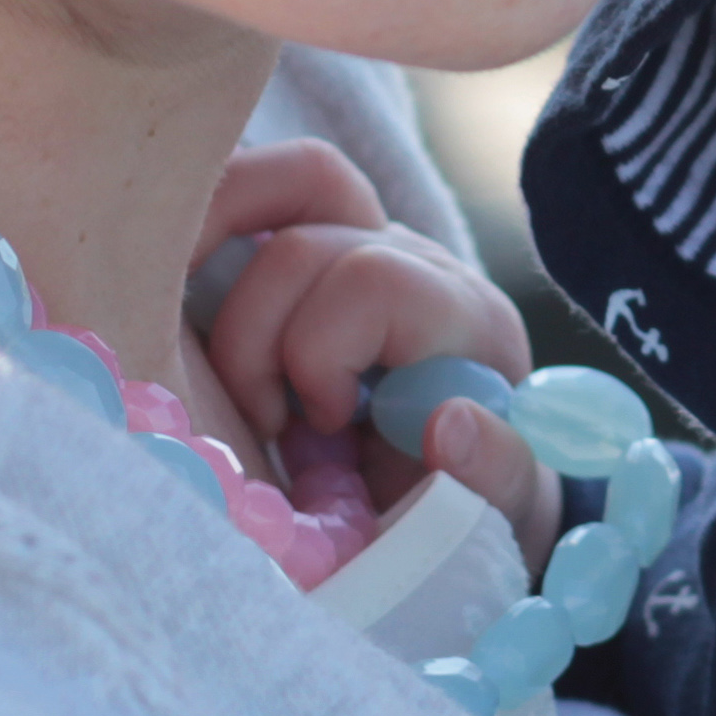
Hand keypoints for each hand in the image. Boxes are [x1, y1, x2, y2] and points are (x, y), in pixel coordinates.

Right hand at [193, 141, 556, 577]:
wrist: (460, 475)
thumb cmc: (474, 492)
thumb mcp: (500, 501)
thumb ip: (493, 472)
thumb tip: (447, 424)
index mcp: (465, 317)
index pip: (369, 281)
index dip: (321, 354)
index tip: (328, 426)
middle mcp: (415, 263)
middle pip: (300, 249)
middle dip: (259, 345)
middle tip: (275, 424)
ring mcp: (358, 247)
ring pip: (259, 228)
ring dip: (233, 325)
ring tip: (259, 398)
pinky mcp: (311, 254)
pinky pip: (246, 213)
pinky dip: (215, 266)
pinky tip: (224, 343)